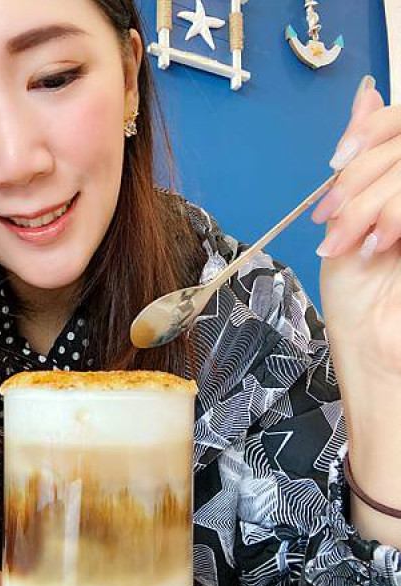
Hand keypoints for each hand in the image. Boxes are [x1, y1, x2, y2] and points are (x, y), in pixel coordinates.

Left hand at [315, 77, 400, 379]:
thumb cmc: (358, 293)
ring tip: (360, 244)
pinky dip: (390, 211)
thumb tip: (366, 94)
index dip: (371, 131)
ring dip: (373, 203)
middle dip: (362, 180)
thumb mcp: (348, 220)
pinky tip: (380, 246)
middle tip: (336, 221)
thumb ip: (362, 162)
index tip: (337, 162)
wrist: (379, 345)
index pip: (399, 124)